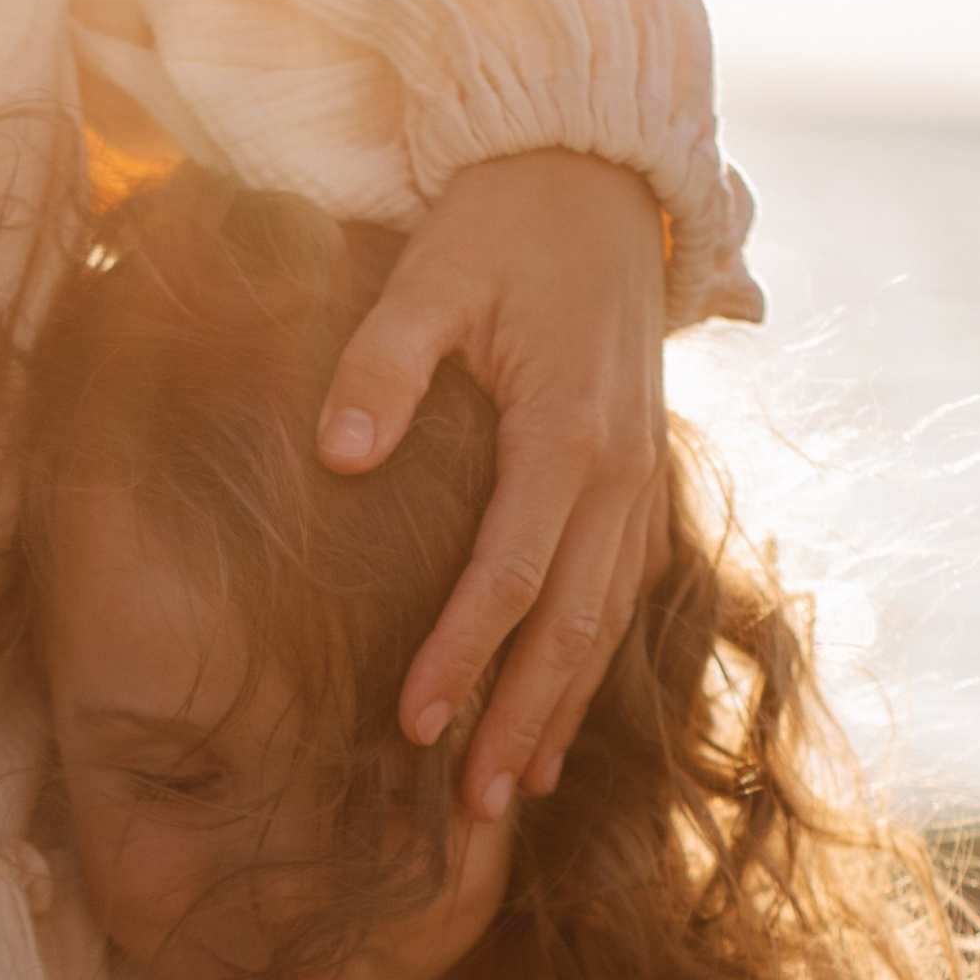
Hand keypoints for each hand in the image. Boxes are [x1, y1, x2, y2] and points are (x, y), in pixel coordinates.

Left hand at [319, 149, 671, 818]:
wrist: (599, 172)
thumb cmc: (502, 220)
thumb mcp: (433, 270)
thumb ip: (384, 360)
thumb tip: (339, 453)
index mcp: (568, 431)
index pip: (511, 575)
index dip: (464, 656)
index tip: (415, 725)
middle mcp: (620, 470)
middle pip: (572, 625)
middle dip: (523, 720)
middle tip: (475, 808)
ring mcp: (641, 478)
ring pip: (607, 621)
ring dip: (562, 709)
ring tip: (517, 793)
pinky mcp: (638, 476)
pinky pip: (621, 590)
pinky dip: (590, 662)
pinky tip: (557, 719)